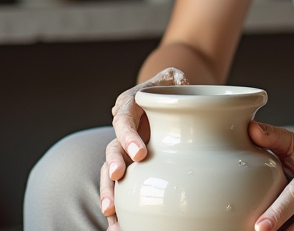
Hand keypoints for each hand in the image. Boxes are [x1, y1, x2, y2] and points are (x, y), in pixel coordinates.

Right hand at [99, 67, 188, 227]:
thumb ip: (178, 80)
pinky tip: (117, 224)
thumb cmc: (174, 89)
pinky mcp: (131, 166)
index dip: (129, 136)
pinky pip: (121, 186)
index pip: (125, 119)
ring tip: (110, 212)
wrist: (170, 99)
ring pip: (110, 172)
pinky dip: (118, 206)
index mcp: (131, 104)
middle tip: (118, 178)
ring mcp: (125, 148)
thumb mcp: (175, 78)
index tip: (140, 155)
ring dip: (109, 191)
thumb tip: (183, 82)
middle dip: (113, 165)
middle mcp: (123, 129)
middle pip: (112, 148)